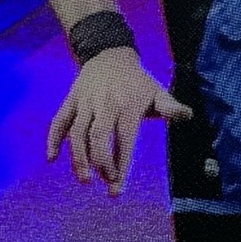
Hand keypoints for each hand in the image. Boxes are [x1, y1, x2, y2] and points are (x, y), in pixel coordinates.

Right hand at [46, 47, 190, 195]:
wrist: (109, 54)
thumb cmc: (137, 81)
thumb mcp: (157, 91)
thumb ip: (170, 106)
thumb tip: (188, 115)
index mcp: (127, 106)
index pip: (124, 139)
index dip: (121, 163)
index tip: (118, 187)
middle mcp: (105, 104)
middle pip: (98, 136)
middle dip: (100, 163)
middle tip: (105, 183)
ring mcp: (85, 102)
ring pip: (76, 132)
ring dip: (78, 157)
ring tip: (84, 178)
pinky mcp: (71, 100)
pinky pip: (58, 120)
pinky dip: (53, 138)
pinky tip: (52, 158)